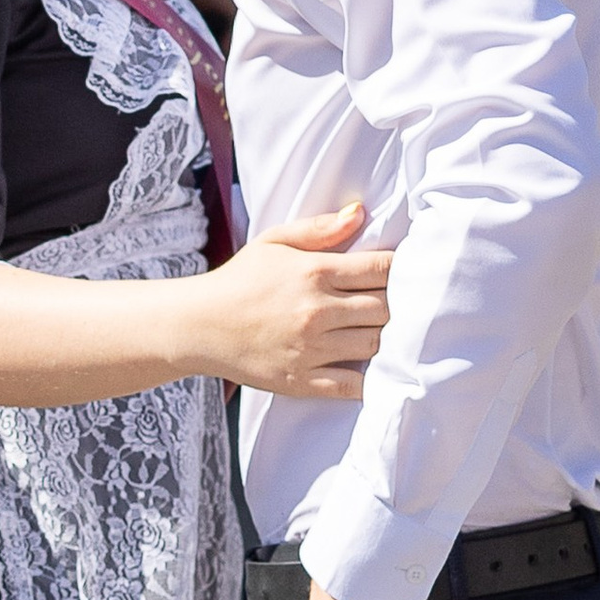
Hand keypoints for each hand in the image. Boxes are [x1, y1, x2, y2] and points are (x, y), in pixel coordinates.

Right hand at [201, 202, 392, 396]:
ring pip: (376, 344)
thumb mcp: (274, 242)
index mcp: (314, 272)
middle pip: (387, 309)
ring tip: (388, 332)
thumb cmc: (240, 280)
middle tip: (401, 304)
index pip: (382, 269)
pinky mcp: (302, 380)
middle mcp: (317, 311)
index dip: (401, 270)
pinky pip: (353, 386)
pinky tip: (379, 372)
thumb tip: (360, 213)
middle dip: (400, 305)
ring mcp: (311, 349)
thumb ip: (320, 228)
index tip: (402, 274)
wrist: (198, 326)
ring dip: (389, 338)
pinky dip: (373, 381)